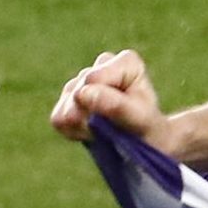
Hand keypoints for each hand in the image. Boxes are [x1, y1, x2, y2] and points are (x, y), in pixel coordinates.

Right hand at [50, 50, 169, 145]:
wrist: (146, 145)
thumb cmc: (149, 130)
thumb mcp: (141, 120)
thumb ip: (116, 106)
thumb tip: (81, 93)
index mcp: (127, 62)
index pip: (95, 79)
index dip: (105, 104)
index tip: (128, 115)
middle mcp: (102, 65)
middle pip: (79, 91)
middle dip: (93, 116)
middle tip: (117, 127)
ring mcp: (82, 80)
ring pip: (68, 105)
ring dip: (85, 126)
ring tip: (108, 131)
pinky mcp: (67, 97)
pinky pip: (59, 118)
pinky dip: (74, 132)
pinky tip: (93, 134)